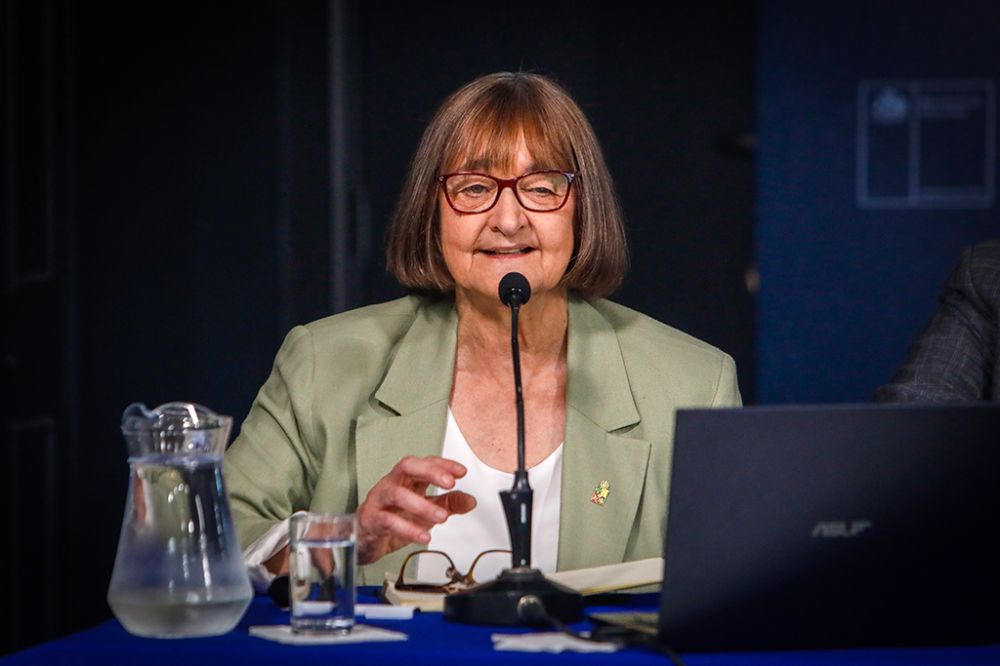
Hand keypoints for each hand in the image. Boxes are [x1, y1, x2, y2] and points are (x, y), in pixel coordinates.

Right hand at [356, 455, 475, 564]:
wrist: (364, 540)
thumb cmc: (392, 518)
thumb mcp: (425, 510)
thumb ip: (448, 504)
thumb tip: (471, 501)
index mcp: (406, 479)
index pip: (424, 462)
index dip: (443, 464)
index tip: (461, 472)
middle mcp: (392, 484)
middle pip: (407, 466)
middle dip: (430, 471)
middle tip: (449, 483)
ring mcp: (379, 500)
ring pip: (397, 494)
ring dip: (422, 505)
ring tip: (442, 518)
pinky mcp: (370, 520)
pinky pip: (388, 521)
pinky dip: (408, 529)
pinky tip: (424, 537)